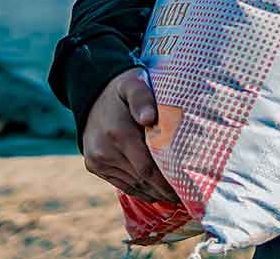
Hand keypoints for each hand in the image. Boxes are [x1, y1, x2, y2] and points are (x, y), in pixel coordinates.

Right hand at [82, 67, 179, 203]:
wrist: (93, 91)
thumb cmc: (124, 86)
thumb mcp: (135, 83)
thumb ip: (143, 98)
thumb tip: (149, 118)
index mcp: (119, 132)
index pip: (147, 167)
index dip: (166, 181)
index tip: (185, 187)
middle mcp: (106, 150)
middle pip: (141, 179)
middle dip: (163, 189)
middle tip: (186, 195)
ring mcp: (98, 160)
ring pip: (131, 184)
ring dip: (152, 192)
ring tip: (174, 196)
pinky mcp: (94, 165)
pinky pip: (120, 183)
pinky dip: (138, 189)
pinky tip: (155, 192)